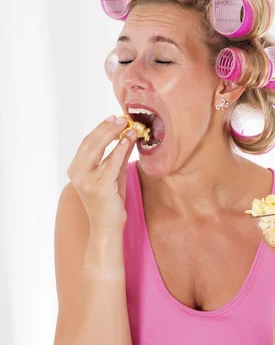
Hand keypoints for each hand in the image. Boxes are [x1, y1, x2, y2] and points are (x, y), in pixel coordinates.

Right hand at [67, 115, 136, 230]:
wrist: (108, 226)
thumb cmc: (110, 201)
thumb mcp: (114, 174)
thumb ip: (119, 155)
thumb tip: (128, 135)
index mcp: (76, 169)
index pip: (87, 143)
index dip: (100, 129)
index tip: (113, 118)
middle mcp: (77, 174)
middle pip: (90, 143)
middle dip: (107, 128)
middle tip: (121, 118)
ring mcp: (86, 181)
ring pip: (98, 150)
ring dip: (113, 135)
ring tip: (126, 125)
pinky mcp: (99, 187)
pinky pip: (110, 163)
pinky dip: (119, 150)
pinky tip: (127, 140)